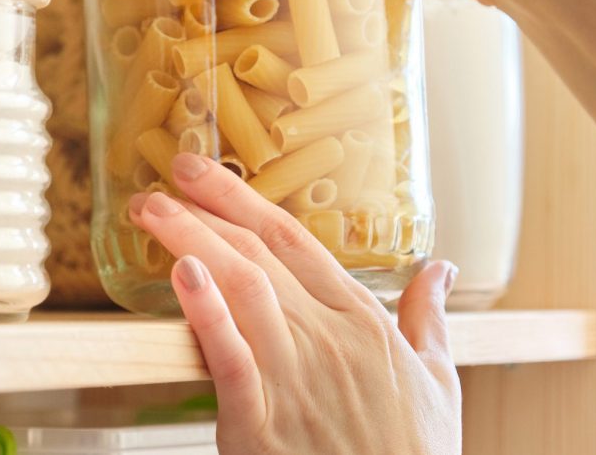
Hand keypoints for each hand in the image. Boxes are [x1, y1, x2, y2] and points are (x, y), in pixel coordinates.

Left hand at [129, 153, 461, 454]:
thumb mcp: (439, 383)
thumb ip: (429, 319)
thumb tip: (442, 269)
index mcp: (364, 323)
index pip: (296, 243)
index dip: (244, 201)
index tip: (205, 173)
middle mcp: (328, 338)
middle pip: (260, 254)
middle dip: (207, 208)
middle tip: (167, 174)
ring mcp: (294, 376)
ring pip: (241, 288)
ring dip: (192, 241)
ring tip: (153, 210)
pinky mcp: (262, 421)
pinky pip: (230, 356)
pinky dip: (205, 312)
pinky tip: (182, 276)